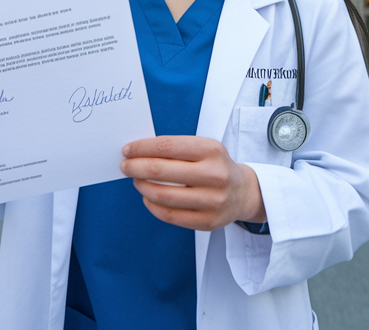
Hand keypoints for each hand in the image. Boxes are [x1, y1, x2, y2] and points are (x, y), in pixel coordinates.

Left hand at [120, 136, 264, 231]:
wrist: (244, 192)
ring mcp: (212, 201)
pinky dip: (152, 205)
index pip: (167, 146)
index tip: (127, 150)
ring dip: (142, 186)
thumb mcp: (204, 148)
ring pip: (163, 195)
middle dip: (136, 167)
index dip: (142, 148)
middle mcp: (214, 175)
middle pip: (161, 171)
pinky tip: (148, 197)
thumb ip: (176, 149)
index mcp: (212, 150)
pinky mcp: (208, 221)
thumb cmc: (216, 166)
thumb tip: (137, 153)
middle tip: (125, 166)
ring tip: (136, 181)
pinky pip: (170, 215)